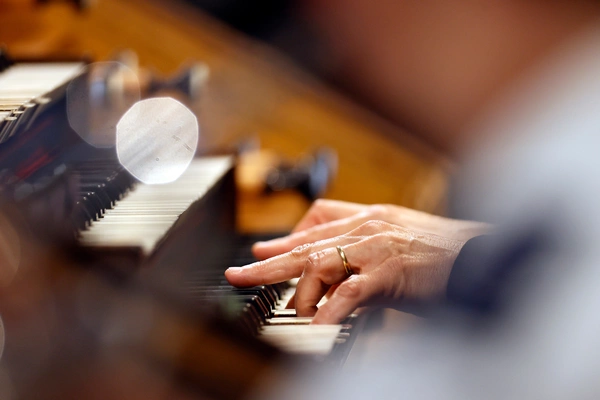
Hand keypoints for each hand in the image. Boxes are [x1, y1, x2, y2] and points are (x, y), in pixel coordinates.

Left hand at [225, 220, 464, 323]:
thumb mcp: (397, 243)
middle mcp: (365, 229)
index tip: (259, 252)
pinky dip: (331, 310)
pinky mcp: (389, 273)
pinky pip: (350, 292)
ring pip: (319, 264)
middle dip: (267, 263)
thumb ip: (362, 254)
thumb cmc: (443, 254)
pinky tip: (319, 326)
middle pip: (305, 245)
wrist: (482, 257)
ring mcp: (375, 249)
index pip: (315, 227)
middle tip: (238, 274)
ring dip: (303, 293)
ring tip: (300, 314)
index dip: (284, 240)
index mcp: (367, 220)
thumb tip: (332, 278)